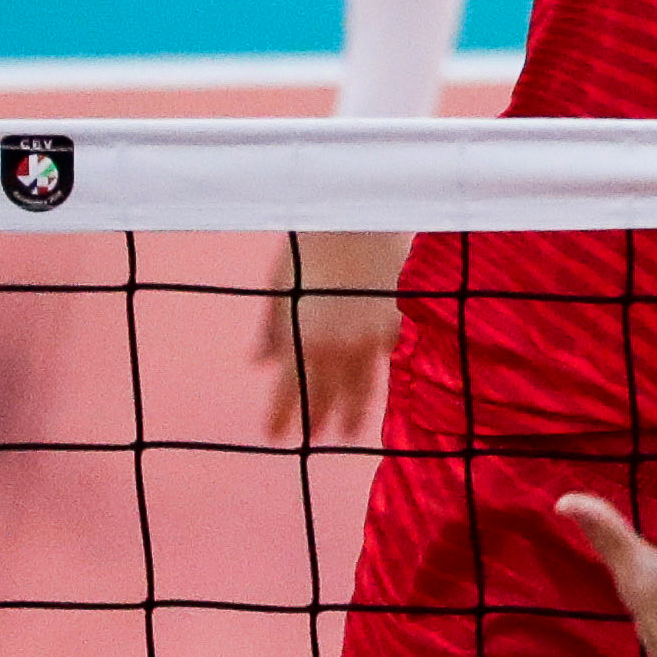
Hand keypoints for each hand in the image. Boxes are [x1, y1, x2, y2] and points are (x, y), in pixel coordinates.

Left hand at [256, 230, 409, 442]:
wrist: (357, 219)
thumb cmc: (309, 248)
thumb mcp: (280, 289)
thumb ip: (272, 330)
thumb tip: (259, 362)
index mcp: (303, 339)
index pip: (289, 390)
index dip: (281, 415)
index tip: (274, 435)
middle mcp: (338, 346)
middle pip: (327, 394)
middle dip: (319, 418)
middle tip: (316, 437)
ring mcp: (371, 337)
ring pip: (364, 385)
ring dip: (356, 410)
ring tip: (352, 429)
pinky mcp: (397, 323)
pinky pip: (390, 358)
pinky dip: (386, 375)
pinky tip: (385, 385)